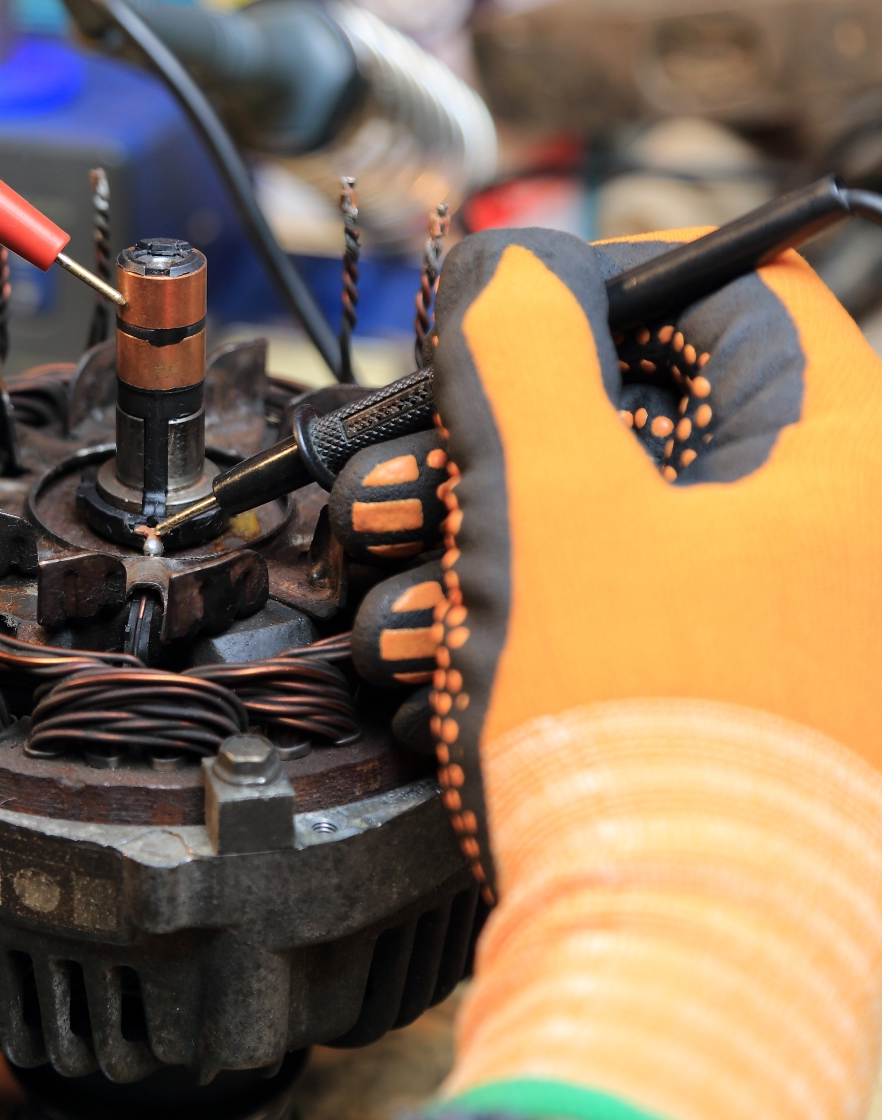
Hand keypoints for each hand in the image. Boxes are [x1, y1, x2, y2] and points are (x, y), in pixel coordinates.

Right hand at [423, 225, 881, 1118]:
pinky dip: (518, 621)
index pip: (739, 297)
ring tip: (398, 582)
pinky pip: (611, 620)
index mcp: (846, 463)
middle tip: (410, 474)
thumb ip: (520, 353)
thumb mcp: (557, 502)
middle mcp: (834, 542)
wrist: (672, 966)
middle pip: (649, 422)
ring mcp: (782, 635)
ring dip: (480, 540)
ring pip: (610, 530)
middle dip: (499, 444)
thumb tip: (503, 267)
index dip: (599, 286)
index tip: (499, 317)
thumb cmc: (639, 729)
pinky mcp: (720, 709)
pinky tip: (430, 654)